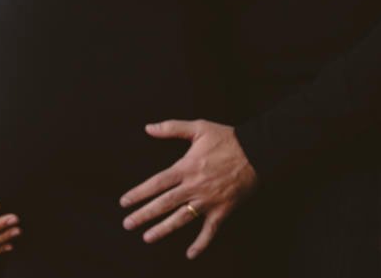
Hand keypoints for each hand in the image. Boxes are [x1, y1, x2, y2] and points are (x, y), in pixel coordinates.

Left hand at [120, 119, 257, 259]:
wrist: (256, 151)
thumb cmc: (227, 138)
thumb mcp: (198, 127)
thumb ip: (171, 127)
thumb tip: (148, 127)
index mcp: (186, 167)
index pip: (156, 183)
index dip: (139, 193)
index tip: (124, 202)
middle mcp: (194, 186)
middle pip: (164, 203)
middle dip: (144, 215)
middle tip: (128, 224)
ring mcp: (208, 200)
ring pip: (181, 218)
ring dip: (163, 229)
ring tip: (147, 238)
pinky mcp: (223, 209)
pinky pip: (210, 230)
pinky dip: (201, 243)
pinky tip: (190, 254)